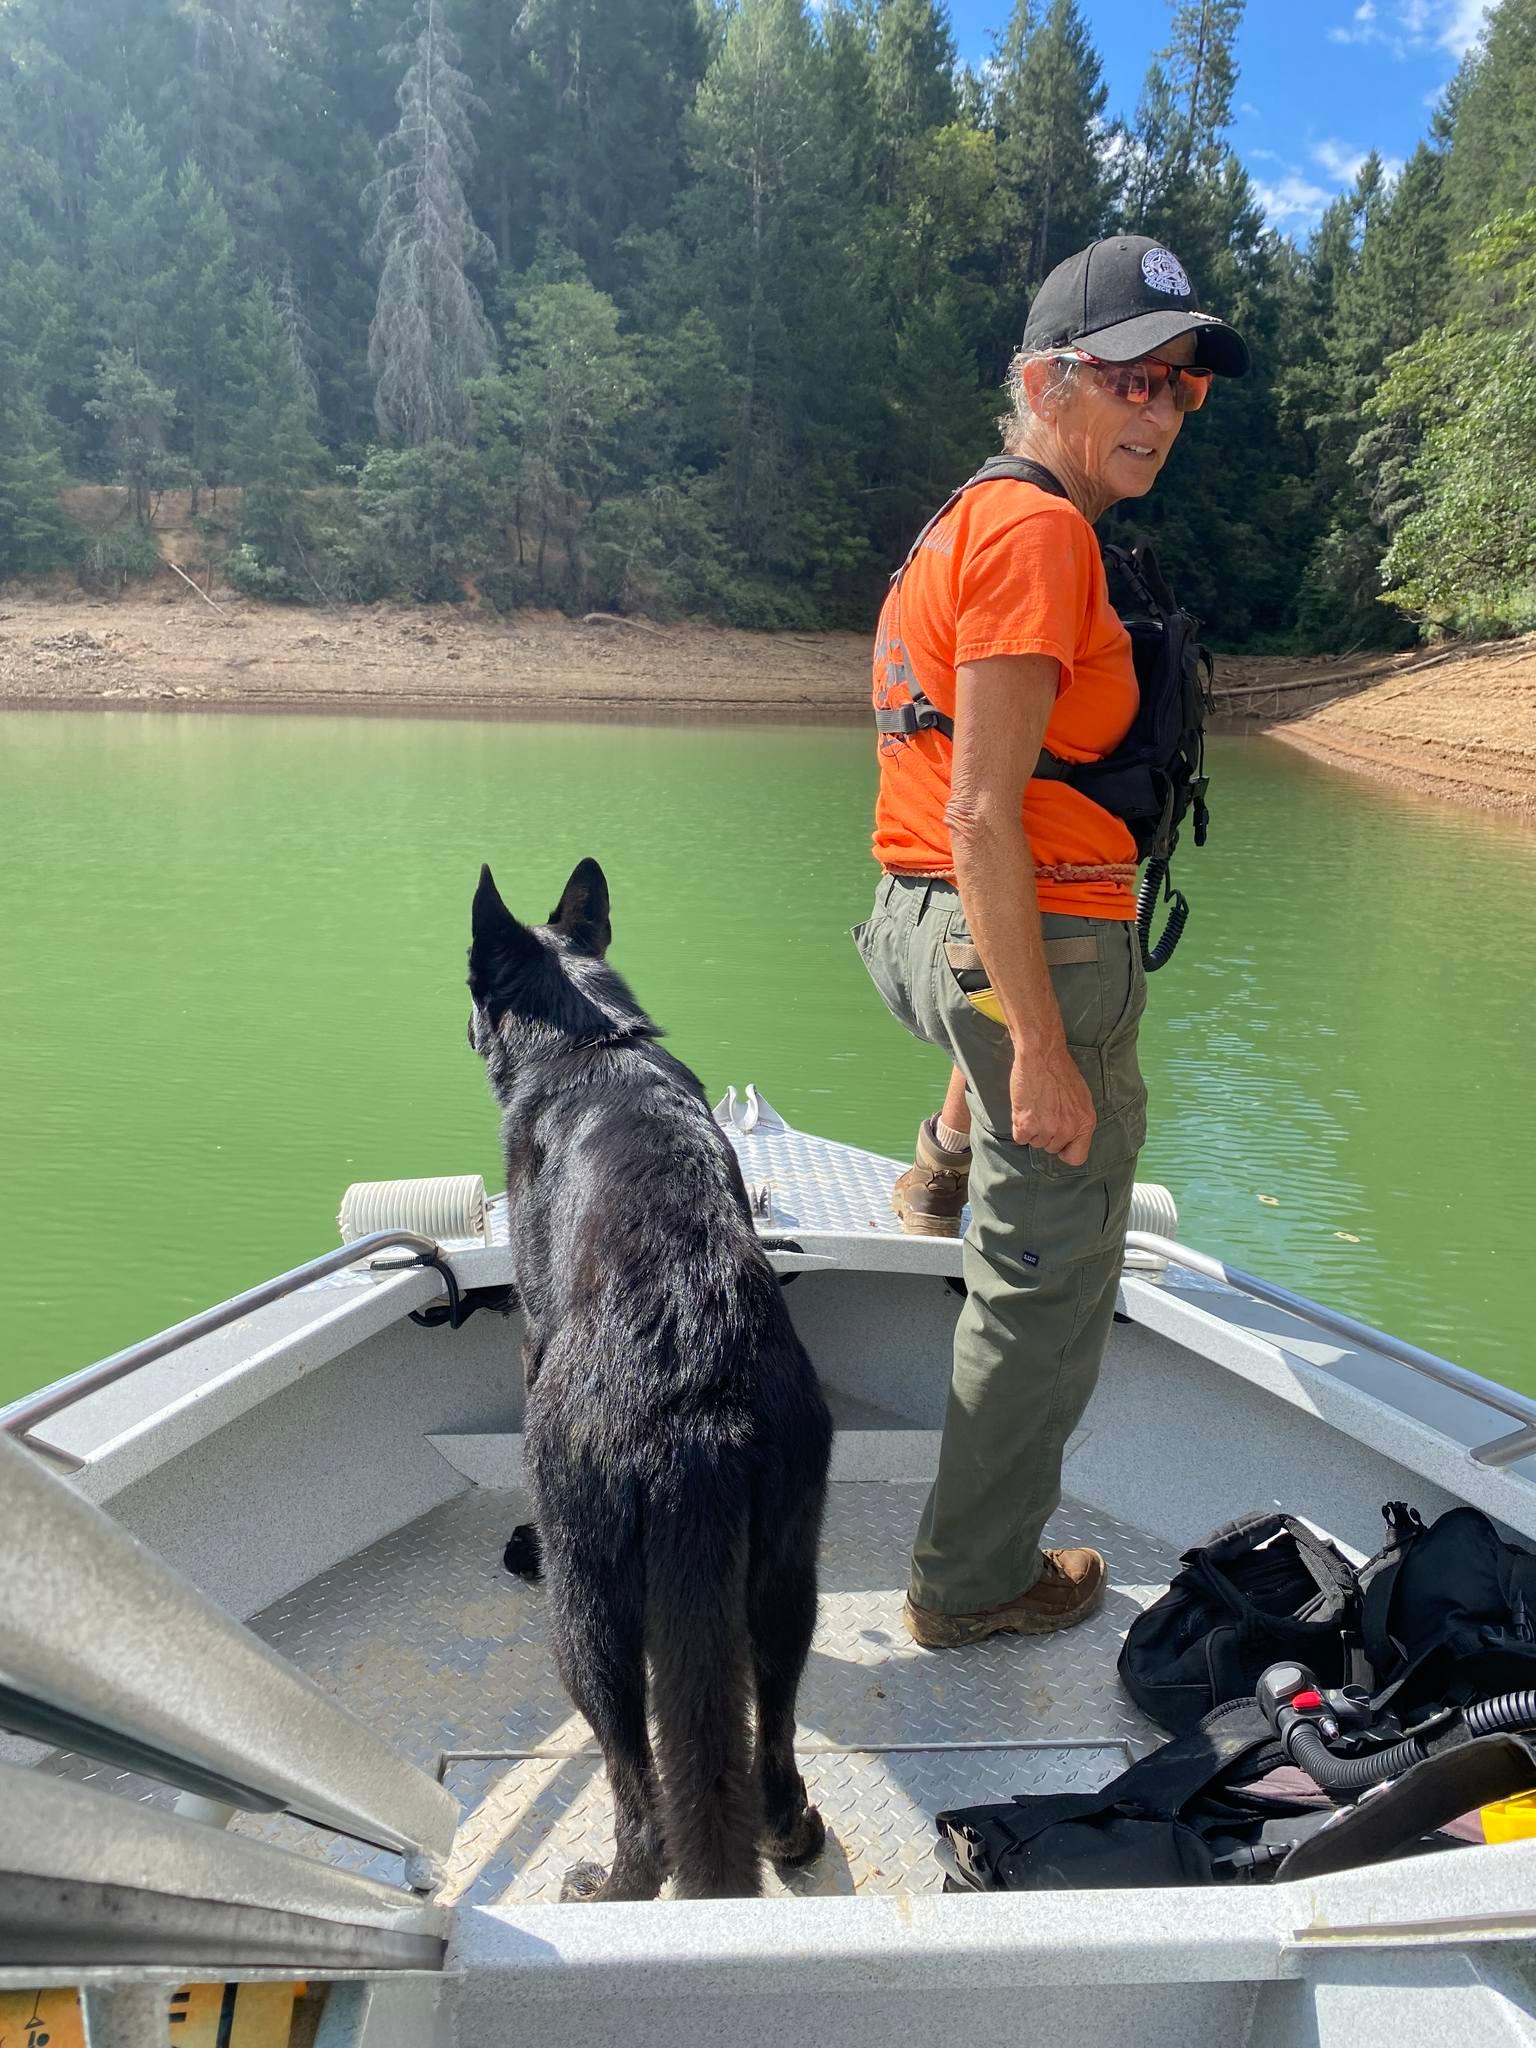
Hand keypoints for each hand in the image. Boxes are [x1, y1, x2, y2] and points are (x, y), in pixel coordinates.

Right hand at [1010, 1041, 1096, 1163]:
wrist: (1042, 1056)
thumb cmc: (1061, 1071)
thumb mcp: (1081, 1098)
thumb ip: (1077, 1120)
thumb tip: (1069, 1136)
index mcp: (1085, 1123)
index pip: (1077, 1157)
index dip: (1066, 1151)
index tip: (1060, 1144)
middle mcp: (1068, 1130)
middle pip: (1052, 1148)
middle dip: (1046, 1134)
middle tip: (1044, 1112)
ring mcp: (1047, 1129)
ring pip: (1035, 1142)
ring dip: (1032, 1129)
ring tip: (1034, 1107)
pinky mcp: (1026, 1125)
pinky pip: (1020, 1138)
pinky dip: (1019, 1126)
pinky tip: (1024, 1109)